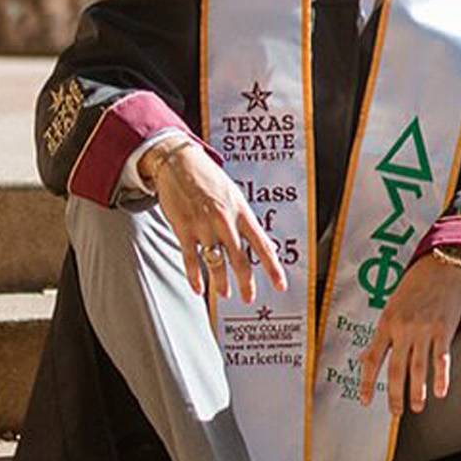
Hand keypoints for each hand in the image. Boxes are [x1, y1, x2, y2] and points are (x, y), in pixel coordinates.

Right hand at [142, 139, 286, 304]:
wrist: (180, 162)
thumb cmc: (209, 178)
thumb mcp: (234, 195)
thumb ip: (245, 220)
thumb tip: (263, 244)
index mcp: (241, 212)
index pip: (262, 245)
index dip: (272, 267)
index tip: (280, 285)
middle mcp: (225, 221)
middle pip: (239, 259)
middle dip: (246, 282)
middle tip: (249, 298)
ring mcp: (203, 225)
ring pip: (215, 262)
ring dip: (220, 282)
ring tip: (224, 293)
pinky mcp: (183, 228)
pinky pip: (191, 259)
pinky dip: (194, 276)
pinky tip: (198, 288)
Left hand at [357, 251, 460, 417]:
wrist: (439, 266)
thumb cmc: (413, 288)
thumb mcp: (391, 307)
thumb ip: (382, 334)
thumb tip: (364, 359)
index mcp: (386, 323)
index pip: (373, 358)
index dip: (367, 382)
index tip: (365, 401)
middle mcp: (403, 328)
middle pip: (396, 369)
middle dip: (395, 395)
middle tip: (395, 413)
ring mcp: (424, 330)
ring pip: (419, 368)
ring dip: (418, 392)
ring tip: (417, 407)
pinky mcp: (443, 330)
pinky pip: (441, 358)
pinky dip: (441, 377)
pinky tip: (440, 392)